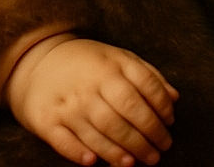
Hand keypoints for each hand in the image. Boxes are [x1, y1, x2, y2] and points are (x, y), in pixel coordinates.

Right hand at [5, 34, 178, 166]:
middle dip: (147, 135)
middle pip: (126, 113)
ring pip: (100, 131)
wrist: (38, 62)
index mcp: (112, 65)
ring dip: (122, 151)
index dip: (161, 106)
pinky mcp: (47, 121)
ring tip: (138, 162)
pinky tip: (95, 162)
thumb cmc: (88, 63)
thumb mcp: (118, 58)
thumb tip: (175, 98)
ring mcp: (69, 103)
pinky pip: (65, 142)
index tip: (170, 123)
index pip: (145, 86)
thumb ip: (147, 76)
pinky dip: (80, 153)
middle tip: (160, 151)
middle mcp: (92, 83)